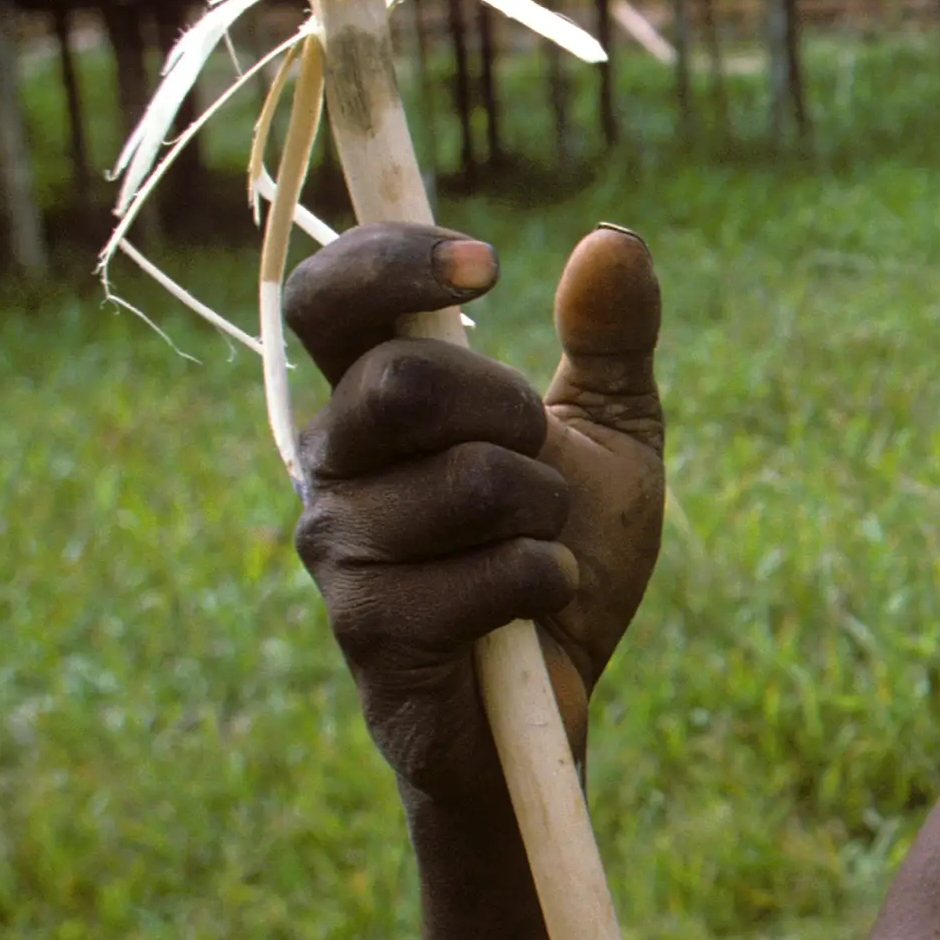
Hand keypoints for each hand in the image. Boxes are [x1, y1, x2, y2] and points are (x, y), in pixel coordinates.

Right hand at [284, 223, 667, 796]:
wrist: (556, 702)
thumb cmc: (561, 559)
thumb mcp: (609, 438)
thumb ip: (611, 339)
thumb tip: (614, 237)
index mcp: (371, 404)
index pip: (325, 299)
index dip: (391, 261)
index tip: (490, 264)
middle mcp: (330, 466)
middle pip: (400, 381)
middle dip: (507, 412)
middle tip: (538, 459)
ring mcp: (337, 550)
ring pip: (466, 480)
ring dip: (543, 513)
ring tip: (538, 548)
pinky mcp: (370, 630)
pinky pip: (489, 571)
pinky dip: (546, 581)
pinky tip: (533, 608)